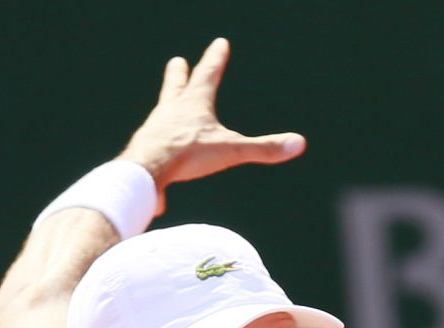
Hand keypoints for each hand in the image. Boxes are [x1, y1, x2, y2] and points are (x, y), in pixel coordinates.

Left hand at [117, 38, 305, 212]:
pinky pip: (155, 143)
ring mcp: (155, 126)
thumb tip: (298, 143)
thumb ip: (264, 148)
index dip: (216, 59)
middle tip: (178, 62)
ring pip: (163, 110)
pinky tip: (159, 150)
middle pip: (176, 85)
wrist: (147, 168)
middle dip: (179, 73)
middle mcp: (171, 109)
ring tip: (169, 105)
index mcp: (194, 103)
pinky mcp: (145, 147)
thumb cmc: (187, 153)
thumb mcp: (232, 150)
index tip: (220, 43)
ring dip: (168, 105)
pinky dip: (160, 143)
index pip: (209, 74)